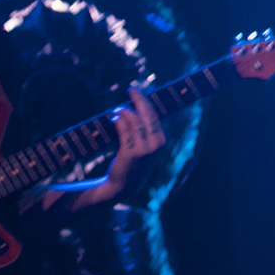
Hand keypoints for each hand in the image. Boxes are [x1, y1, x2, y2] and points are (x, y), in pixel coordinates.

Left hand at [63, 86, 167, 208]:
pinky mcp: (131, 153)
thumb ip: (144, 131)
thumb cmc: (132, 163)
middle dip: (139, 100)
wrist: (124, 185)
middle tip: (131, 89)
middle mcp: (156, 144)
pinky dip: (118, 121)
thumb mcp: (144, 147)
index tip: (137, 92)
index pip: (154, 116)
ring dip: (124, 111)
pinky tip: (113, 118)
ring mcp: (144, 149)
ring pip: (134, 121)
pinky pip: (124, 130)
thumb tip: (137, 108)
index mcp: (161, 141)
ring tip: (116, 110)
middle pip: (147, 115)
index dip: (146, 102)